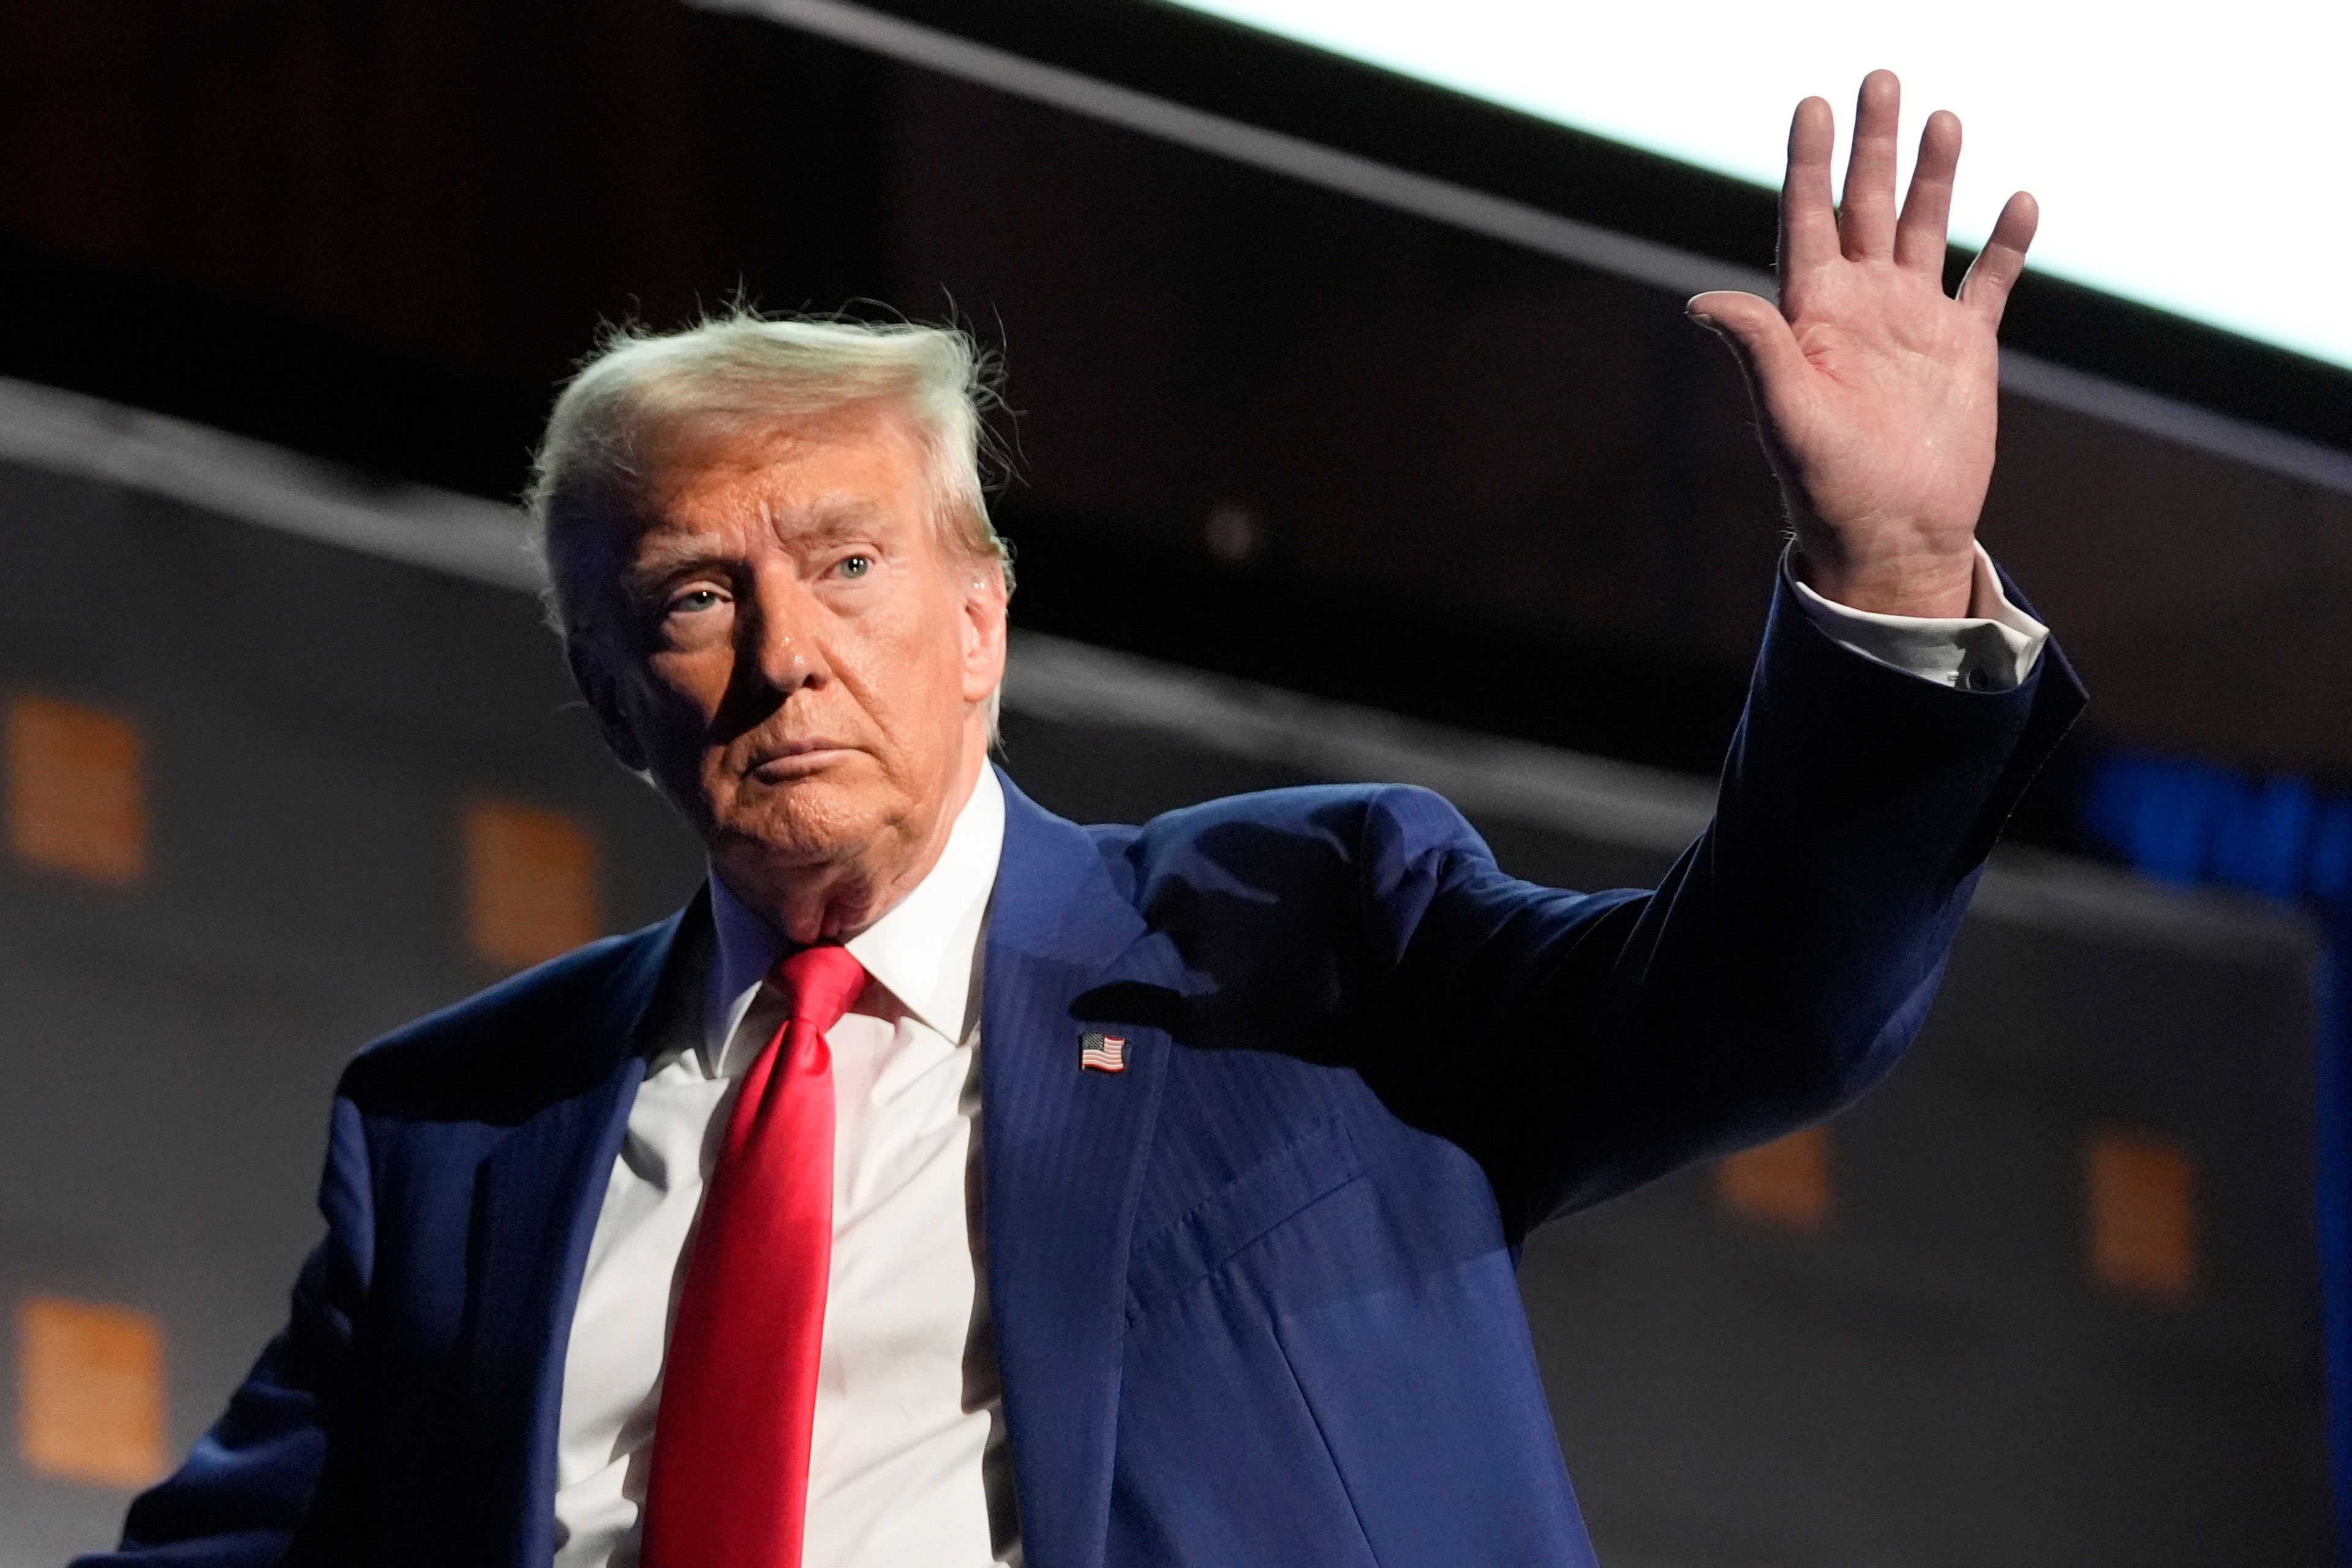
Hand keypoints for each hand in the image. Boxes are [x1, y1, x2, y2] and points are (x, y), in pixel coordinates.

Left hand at [1691, 70, 2036, 617]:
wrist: (1891, 537)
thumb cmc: (1829, 486)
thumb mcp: (1787, 416)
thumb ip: (1756, 351)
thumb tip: (1703, 301)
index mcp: (1813, 316)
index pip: (1808, 218)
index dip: (1809, 162)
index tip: (1812, 103)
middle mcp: (1862, 308)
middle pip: (1868, 206)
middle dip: (1874, 145)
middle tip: (1879, 79)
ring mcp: (1915, 325)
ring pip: (1927, 230)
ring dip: (1935, 176)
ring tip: (1945, 117)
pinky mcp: (1965, 350)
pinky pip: (1989, 284)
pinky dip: (2007, 245)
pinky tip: (2020, 201)